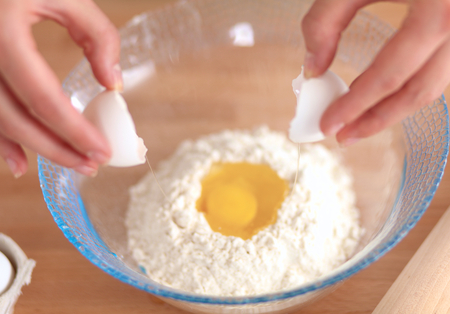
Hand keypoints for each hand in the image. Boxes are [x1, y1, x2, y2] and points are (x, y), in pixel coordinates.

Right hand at [0, 0, 121, 177]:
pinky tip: (19, 162)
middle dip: (57, 149)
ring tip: (70, 165)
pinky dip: (1, 140)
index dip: (75, 130)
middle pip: (17, 118)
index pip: (44, 98)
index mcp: (2, 34)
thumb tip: (112, 83)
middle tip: (91, 165)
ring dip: (33, 150)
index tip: (102, 151)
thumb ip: (97, 35)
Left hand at [302, 0, 449, 145]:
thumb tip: (313, 65)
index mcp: (440, 8)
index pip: (391, 73)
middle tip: (345, 136)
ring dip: (397, 108)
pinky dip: (412, 85)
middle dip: (379, 119)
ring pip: (437, 85)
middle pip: (421, 91)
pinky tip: (387, 93)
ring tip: (362, 122)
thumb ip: (327, 18)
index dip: (357, 104)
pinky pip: (442, 67)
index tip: (329, 125)